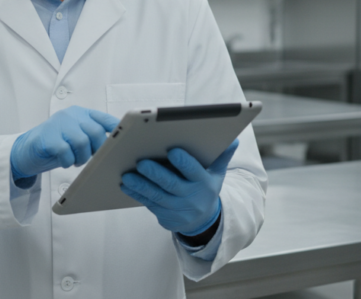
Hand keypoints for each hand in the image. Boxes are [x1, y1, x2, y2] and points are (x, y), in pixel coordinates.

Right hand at [10, 106, 118, 181]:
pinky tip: (64, 162)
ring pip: (81, 141)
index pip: (104, 119)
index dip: (117, 129)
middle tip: (91, 158)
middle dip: (97, 149)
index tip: (126, 140)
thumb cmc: (56, 146)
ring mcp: (58, 124)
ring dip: (81, 157)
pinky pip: (65, 151)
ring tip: (75, 161)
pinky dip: (68, 161)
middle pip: (95, 131)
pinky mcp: (48, 137)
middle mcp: (71, 115)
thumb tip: (115, 147)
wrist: (25, 150)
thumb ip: (92, 137)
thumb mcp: (76, 137)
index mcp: (81, 114)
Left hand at [120, 139, 238, 235]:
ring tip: (127, 175)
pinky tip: (126, 185)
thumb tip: (234, 139)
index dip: (184, 162)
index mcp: (204, 184)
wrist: (203, 220)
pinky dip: (137, 194)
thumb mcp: (217, 174)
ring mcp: (177, 209)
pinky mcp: (165, 216)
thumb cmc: (206, 188)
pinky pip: (149, 205)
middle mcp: (191, 198)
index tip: (172, 150)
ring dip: (141, 186)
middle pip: (171, 185)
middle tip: (141, 162)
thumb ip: (222, 156)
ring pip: (157, 197)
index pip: (194, 172)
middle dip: (156, 174)